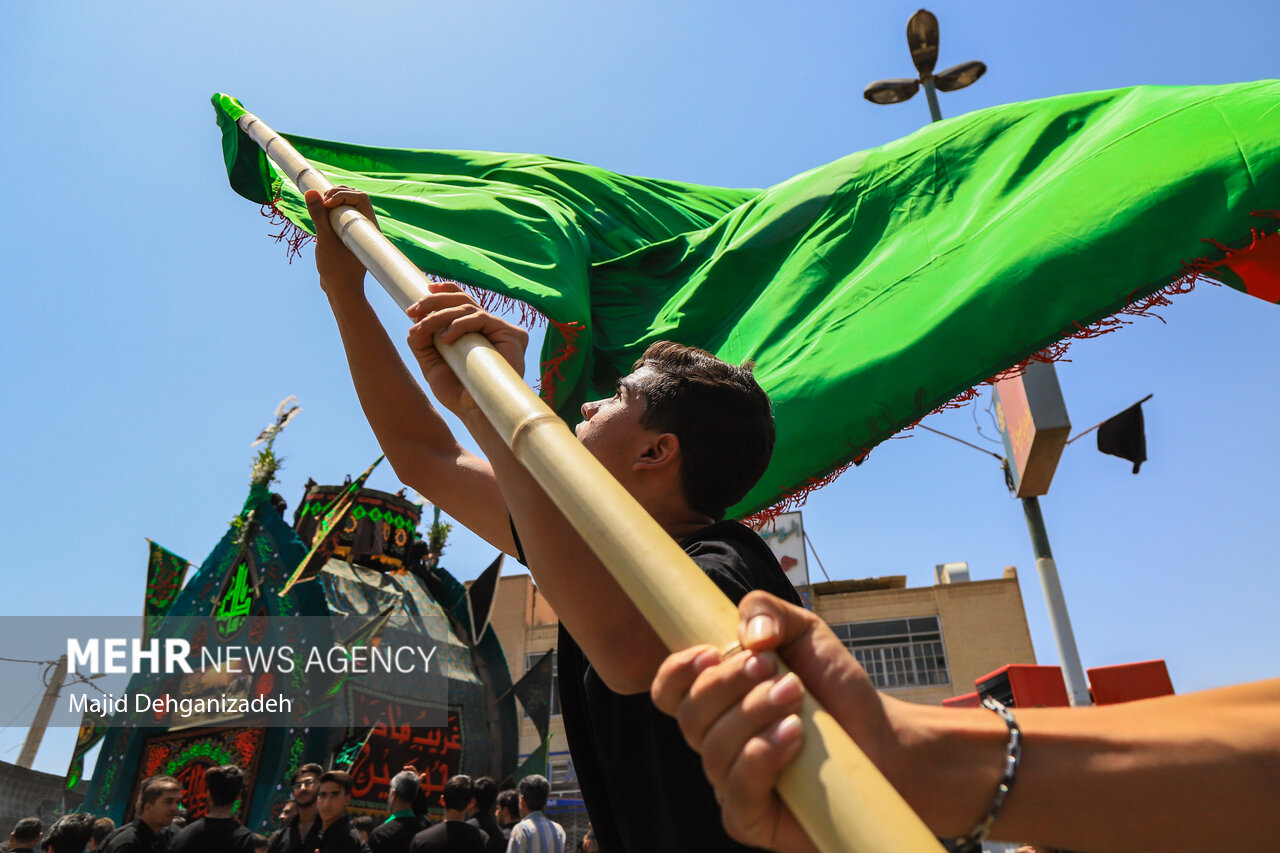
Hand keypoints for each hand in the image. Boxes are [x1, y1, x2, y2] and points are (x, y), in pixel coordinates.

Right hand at [304, 186, 377, 292]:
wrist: (339, 291)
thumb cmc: (336, 269)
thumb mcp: (324, 240)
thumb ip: (318, 215)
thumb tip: (311, 191)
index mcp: (367, 227)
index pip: (360, 198)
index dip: (343, 194)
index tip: (326, 203)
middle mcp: (364, 227)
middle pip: (354, 198)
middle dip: (337, 194)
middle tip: (322, 201)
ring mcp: (355, 231)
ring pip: (347, 205)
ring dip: (333, 200)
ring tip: (319, 205)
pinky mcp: (346, 234)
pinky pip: (340, 215)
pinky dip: (329, 210)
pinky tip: (319, 213)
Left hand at [405, 281, 528, 417]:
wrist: (476, 413)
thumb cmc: (458, 393)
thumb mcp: (433, 363)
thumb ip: (423, 342)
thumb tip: (414, 322)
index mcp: (475, 331)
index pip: (464, 301)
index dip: (446, 291)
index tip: (424, 291)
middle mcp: (490, 328)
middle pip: (463, 301)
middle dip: (435, 302)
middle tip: (414, 311)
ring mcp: (502, 330)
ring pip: (468, 308)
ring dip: (440, 315)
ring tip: (423, 328)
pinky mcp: (512, 335)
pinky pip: (482, 319)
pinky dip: (460, 325)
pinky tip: (446, 339)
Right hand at [652, 591, 897, 852]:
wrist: (882, 739)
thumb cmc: (835, 688)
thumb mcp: (806, 632)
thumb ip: (768, 612)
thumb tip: (749, 634)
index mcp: (717, 699)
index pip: (669, 690)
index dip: (676, 672)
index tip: (710, 652)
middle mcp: (716, 741)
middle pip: (689, 715)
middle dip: (729, 685)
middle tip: (777, 671)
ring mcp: (731, 782)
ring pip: (713, 750)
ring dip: (753, 715)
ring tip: (796, 698)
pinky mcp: (752, 818)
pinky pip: (735, 796)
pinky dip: (761, 759)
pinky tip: (792, 737)